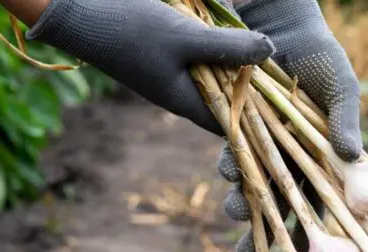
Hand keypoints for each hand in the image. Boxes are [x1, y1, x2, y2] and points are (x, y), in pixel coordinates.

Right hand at [24, 0, 274, 135]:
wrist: (76, 10)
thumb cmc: (130, 28)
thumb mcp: (185, 37)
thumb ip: (228, 47)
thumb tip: (271, 51)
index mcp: (185, 102)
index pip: (232, 123)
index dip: (261, 117)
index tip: (290, 107)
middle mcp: (181, 94)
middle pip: (227, 99)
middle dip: (254, 88)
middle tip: (286, 75)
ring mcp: (172, 75)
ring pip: (216, 76)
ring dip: (236, 63)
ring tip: (267, 53)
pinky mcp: (166, 54)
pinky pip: (200, 57)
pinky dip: (217, 47)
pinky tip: (232, 31)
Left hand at [218, 0, 362, 251]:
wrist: (280, 25)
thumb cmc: (321, 56)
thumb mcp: (341, 86)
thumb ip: (346, 120)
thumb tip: (354, 155)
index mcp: (326, 162)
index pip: (322, 207)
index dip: (312, 237)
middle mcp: (295, 162)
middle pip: (282, 210)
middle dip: (264, 237)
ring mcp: (266, 149)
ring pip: (255, 188)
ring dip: (244, 204)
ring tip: (236, 211)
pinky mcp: (240, 133)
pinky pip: (235, 157)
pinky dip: (232, 167)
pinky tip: (229, 170)